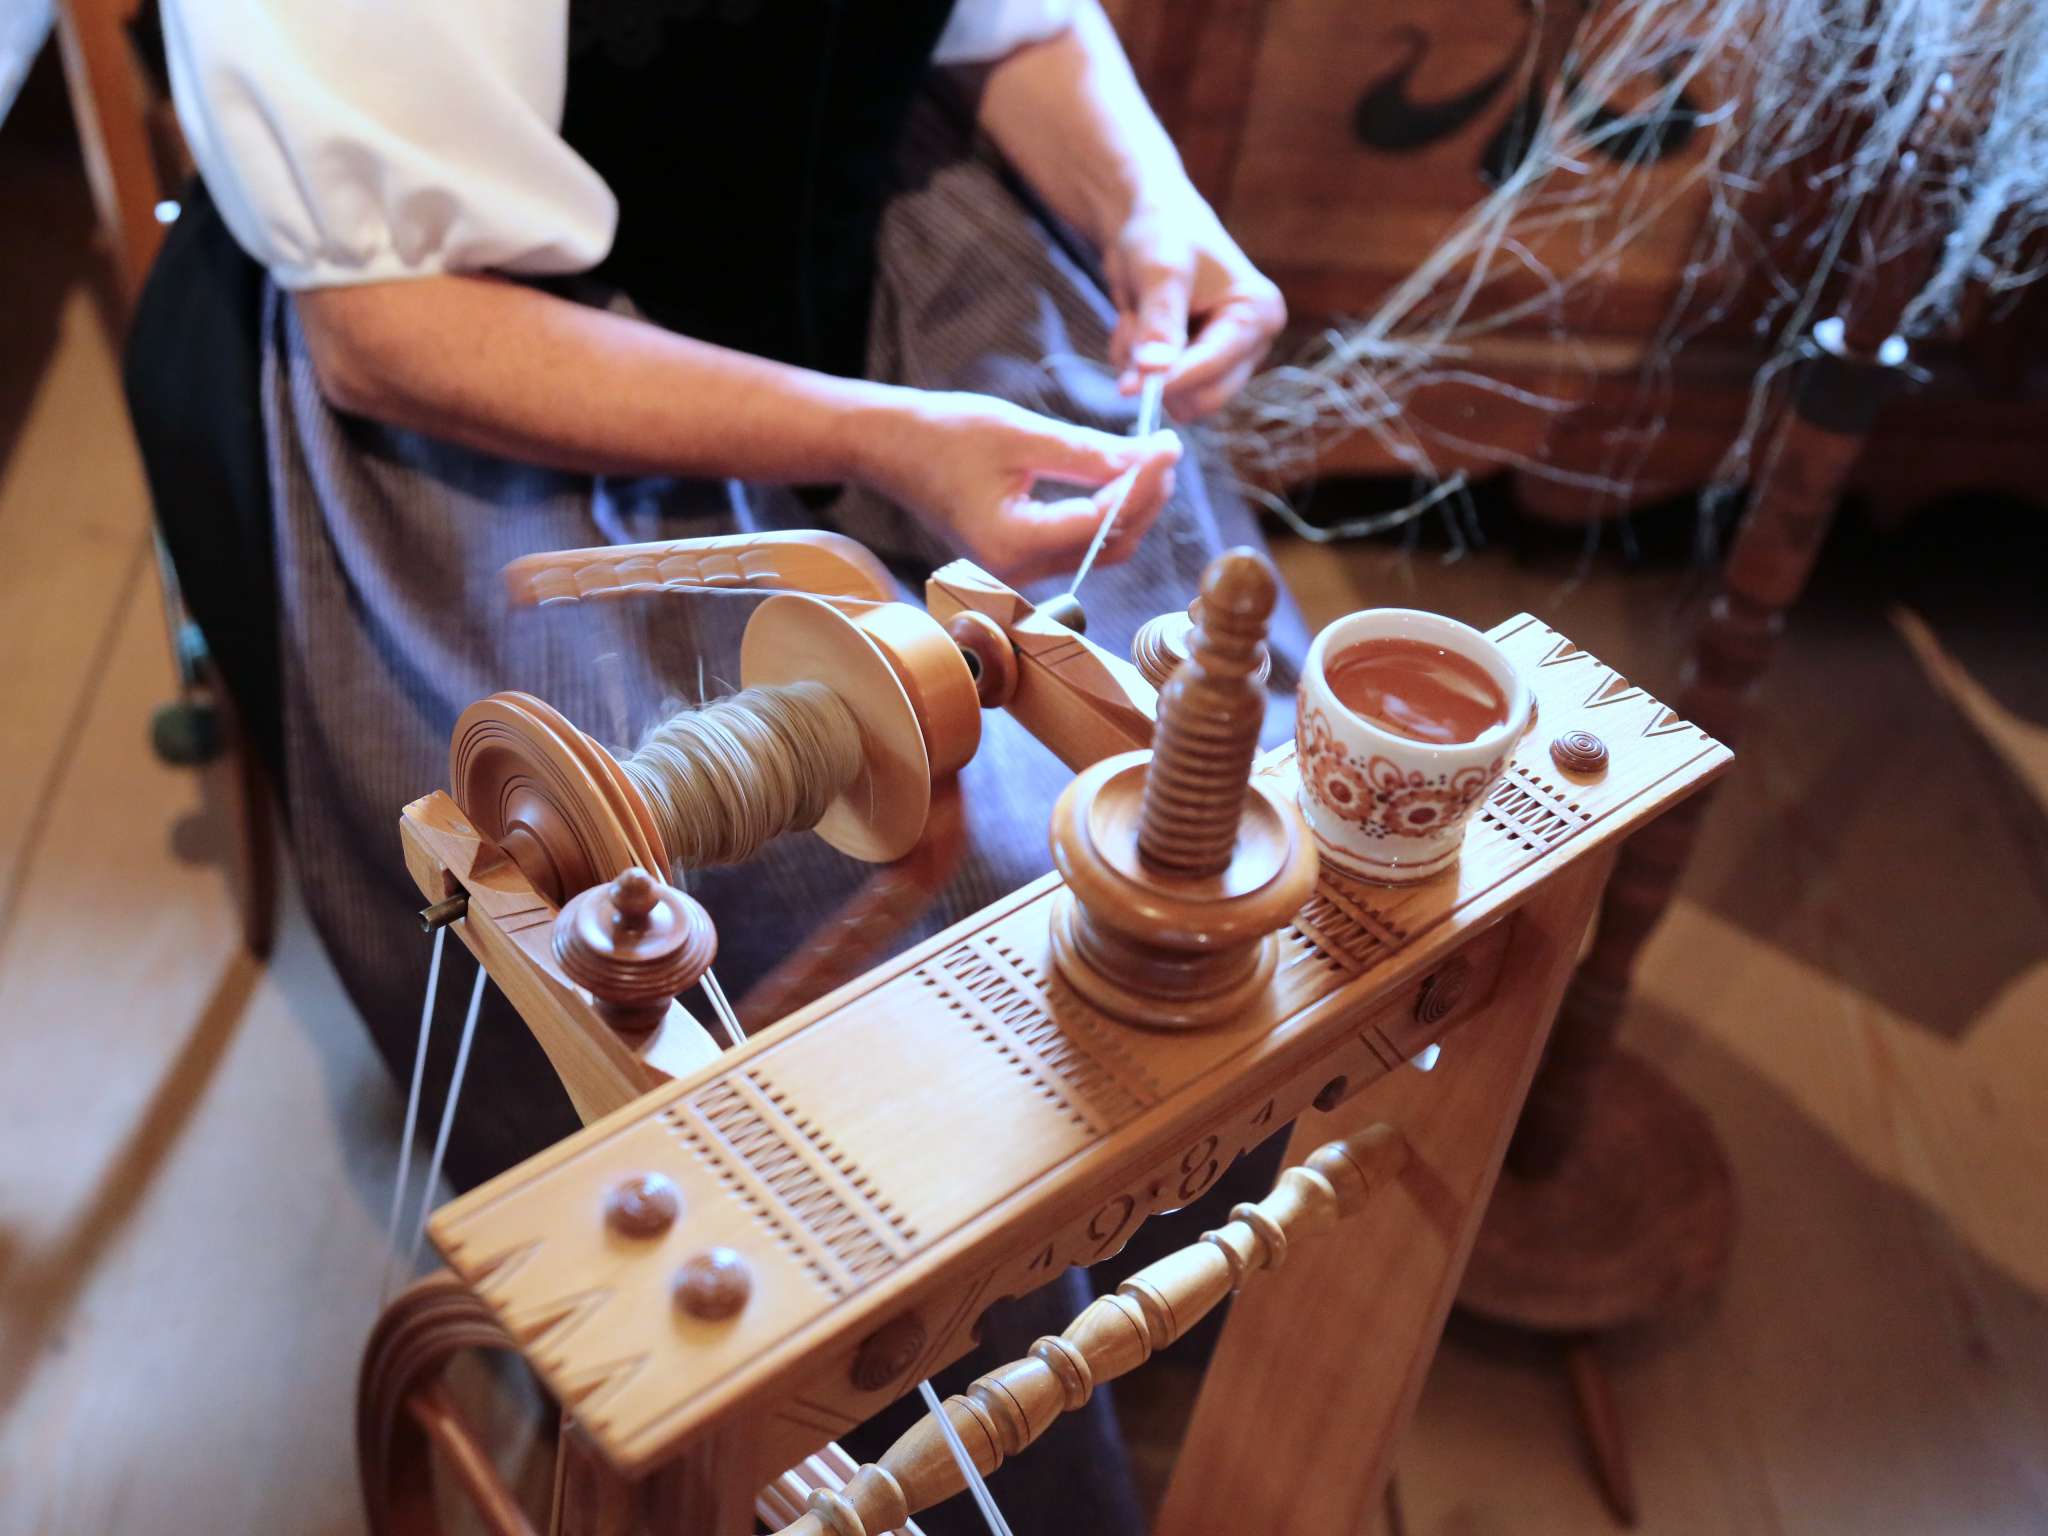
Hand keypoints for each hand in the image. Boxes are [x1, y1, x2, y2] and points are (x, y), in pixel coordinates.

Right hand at [853, 389, 1180, 584]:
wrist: (889, 448)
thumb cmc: (944, 434)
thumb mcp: (1021, 433)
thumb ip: (1087, 453)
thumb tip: (1150, 459)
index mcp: (1013, 543)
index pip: (1103, 520)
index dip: (1144, 483)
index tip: (1170, 444)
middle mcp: (1017, 570)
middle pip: (1110, 545)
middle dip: (1146, 500)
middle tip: (1165, 450)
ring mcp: (1017, 571)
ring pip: (1099, 549)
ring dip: (1130, 508)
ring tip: (1148, 459)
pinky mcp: (1019, 558)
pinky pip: (1078, 544)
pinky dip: (1104, 514)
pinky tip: (1117, 477)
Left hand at [1107, 192, 1285, 422]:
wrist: (1148, 222)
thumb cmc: (1162, 233)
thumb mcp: (1160, 272)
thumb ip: (1160, 323)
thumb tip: (1154, 372)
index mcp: (1259, 313)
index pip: (1216, 366)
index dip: (1171, 379)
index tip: (1126, 387)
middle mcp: (1253, 343)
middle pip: (1205, 398)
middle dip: (1160, 372)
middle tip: (1130, 328)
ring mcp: (1227, 359)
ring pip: (1181, 400)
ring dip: (1145, 370)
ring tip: (1135, 319)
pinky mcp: (1201, 368)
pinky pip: (1165, 393)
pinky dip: (1140, 369)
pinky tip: (1138, 329)